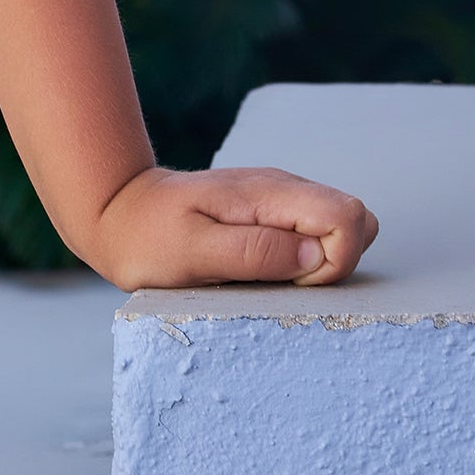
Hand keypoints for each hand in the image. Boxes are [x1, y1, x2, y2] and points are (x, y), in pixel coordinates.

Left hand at [88, 164, 378, 292]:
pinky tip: (264, 273)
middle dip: (338, 264)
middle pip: (358, 220)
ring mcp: (280, 201)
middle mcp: (282, 191)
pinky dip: (307, 262)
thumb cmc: (147, 239)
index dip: (334, 262)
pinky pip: (317, 236)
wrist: (117, 213)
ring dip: (323, 265)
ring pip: (342, 229)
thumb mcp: (193, 252)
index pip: (348, 216)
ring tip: (268, 279)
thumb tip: (316, 256)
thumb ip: (254, 252)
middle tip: (280, 283)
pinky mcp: (273, 216)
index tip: (289, 281)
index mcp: (269, 194)